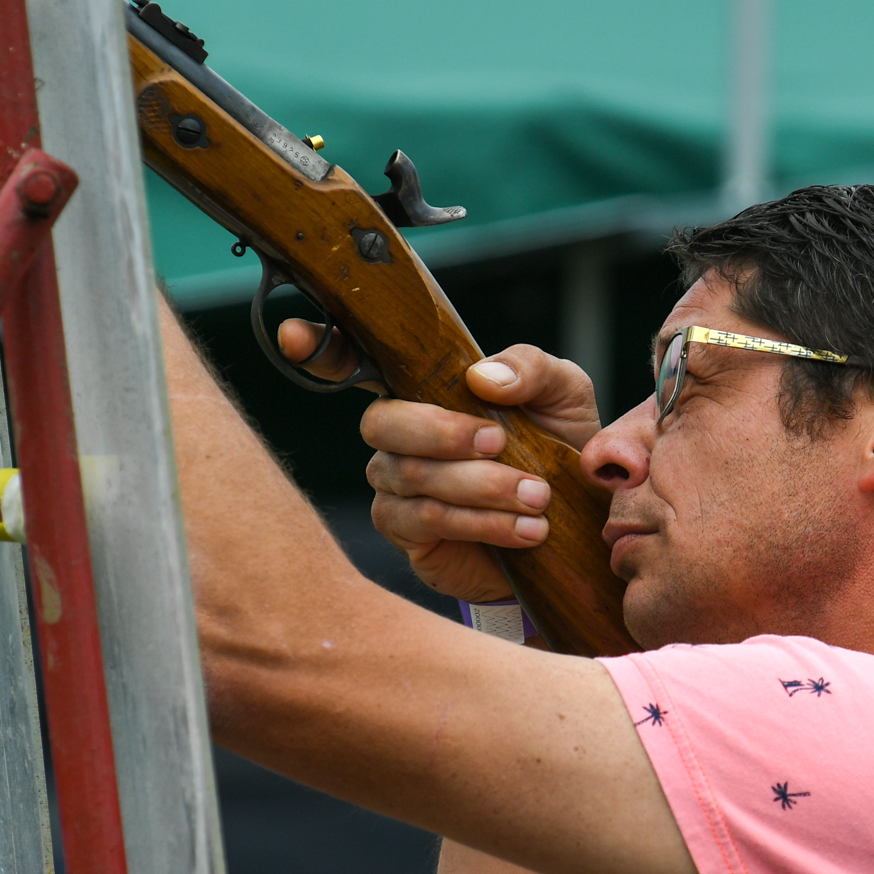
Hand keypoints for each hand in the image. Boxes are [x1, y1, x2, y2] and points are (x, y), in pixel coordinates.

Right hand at [289, 330, 598, 602]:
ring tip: (537, 496)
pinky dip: (481, 522)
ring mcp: (398, 486)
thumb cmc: (558, 446)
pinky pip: (427, 522)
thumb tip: (481, 377)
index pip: (357, 361)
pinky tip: (525, 527)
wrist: (578, 523)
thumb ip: (530, 368)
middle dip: (440, 432)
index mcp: (423, 388)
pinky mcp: (412, 537)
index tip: (295, 336)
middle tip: (499, 442)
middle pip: (382, 422)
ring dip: (480, 485)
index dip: (322, 348)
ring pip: (412, 475)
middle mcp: (399, 435)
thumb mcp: (563, 393)